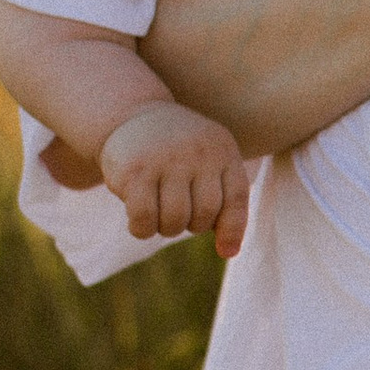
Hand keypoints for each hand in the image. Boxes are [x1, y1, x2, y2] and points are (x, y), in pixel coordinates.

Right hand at [101, 100, 253, 257]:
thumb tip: (228, 252)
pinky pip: (144, 218)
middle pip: (204, 215)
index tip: (224, 250)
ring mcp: (165, 159)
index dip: (232, 229)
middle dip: (191, 226)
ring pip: (174, 220)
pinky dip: (141, 230)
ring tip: (158, 214)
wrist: (132, 116)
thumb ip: (225, 202)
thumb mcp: (209, 163)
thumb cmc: (178, 153)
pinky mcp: (134, 171)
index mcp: (222, 149)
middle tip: (178, 214)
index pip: (237, 198)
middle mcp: (197, 152)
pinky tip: (138, 221)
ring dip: (166, 229)